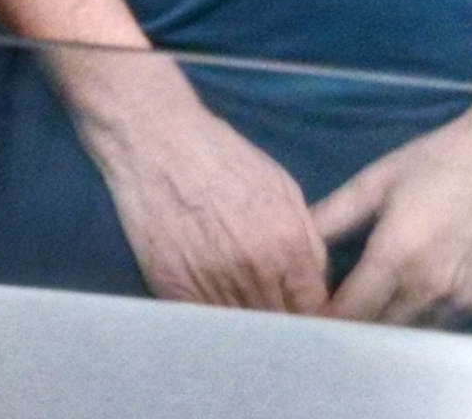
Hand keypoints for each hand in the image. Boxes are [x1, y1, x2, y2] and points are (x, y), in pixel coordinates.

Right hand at [71, 80, 328, 315]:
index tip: (301, 306)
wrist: (155, 142)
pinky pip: (204, 322)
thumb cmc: (220, 157)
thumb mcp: (282, 188)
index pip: (314, 308)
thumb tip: (315, 283)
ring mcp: (212, 284)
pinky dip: (212, 318)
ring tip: (240, 301)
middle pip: (278, 323)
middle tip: (270, 305)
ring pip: (241, 329)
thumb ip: (307, 241)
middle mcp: (254, 272)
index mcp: (287, 246)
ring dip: (245, 321)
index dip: (310, 310)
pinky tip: (212, 297)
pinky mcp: (173, 290)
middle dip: (280, 317)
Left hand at [310, 109, 471, 327]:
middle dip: (357, 325)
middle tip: (342, 309)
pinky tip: (416, 294)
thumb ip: (335, 213)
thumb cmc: (440, 163)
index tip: (312, 315)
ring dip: (391, 324)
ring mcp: (457, 299)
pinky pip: (441, 321)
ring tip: (377, 303)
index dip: (328, 320)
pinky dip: (423, 314)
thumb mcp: (379, 179)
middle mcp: (426, 288)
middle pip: (380, 329)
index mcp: (394, 256)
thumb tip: (298, 238)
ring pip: (412, 330)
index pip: (351, 314)